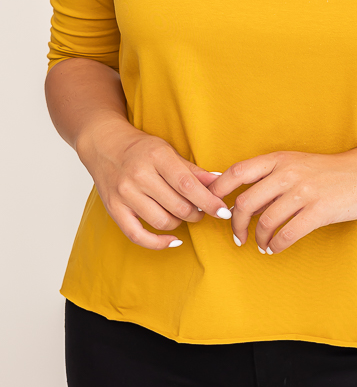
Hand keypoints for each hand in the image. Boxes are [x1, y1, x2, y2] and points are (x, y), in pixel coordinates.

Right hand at [76, 117, 232, 249]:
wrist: (103, 144)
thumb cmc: (141, 148)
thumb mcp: (168, 151)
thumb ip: (192, 170)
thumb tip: (219, 182)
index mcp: (157, 157)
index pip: (188, 185)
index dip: (209, 202)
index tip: (223, 211)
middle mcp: (139, 176)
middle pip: (178, 206)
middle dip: (197, 213)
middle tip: (202, 210)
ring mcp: (124, 194)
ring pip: (162, 221)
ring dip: (180, 223)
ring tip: (184, 215)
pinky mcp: (114, 209)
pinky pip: (137, 235)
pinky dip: (158, 242)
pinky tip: (172, 239)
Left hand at [209, 147, 356, 254]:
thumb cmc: (329, 171)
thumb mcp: (297, 162)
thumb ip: (270, 174)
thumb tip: (237, 192)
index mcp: (278, 159)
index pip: (237, 172)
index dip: (218, 191)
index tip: (213, 208)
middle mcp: (287, 173)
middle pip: (245, 202)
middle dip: (235, 224)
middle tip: (237, 236)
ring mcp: (304, 192)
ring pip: (265, 222)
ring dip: (258, 239)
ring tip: (261, 245)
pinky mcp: (319, 211)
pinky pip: (287, 234)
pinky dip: (276, 246)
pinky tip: (275, 248)